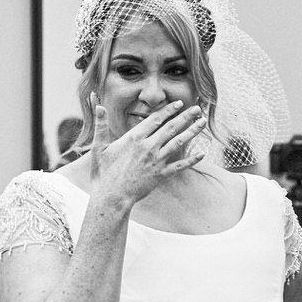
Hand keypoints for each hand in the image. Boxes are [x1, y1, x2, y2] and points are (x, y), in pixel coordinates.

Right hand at [87, 102, 206, 206]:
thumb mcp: (98, 147)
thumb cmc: (103, 173)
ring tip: (202, 122)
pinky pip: (180, 166)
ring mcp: (156, 161)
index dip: (168, 110)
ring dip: (192, 131)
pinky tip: (202, 153)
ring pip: (178, 143)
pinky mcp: (161, 175)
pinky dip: (192, 160)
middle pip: (171, 128)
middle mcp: (148, 147)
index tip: (178, 103)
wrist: (111, 197)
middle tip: (197, 108)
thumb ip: (100, 125)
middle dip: (185, 116)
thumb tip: (98, 105)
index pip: (155, 119)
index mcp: (134, 138)